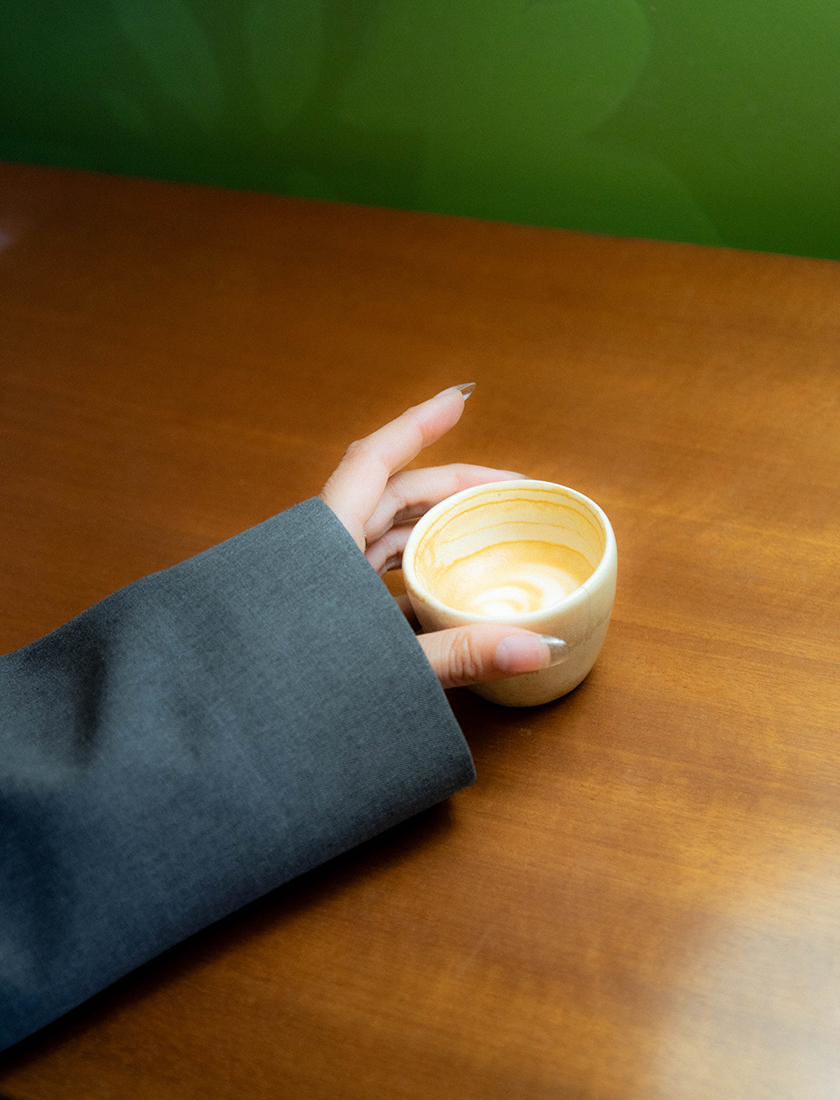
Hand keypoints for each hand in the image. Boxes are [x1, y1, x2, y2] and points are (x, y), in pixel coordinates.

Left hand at [319, 385, 566, 688]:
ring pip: (387, 534)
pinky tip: (451, 585)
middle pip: (395, 496)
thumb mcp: (387, 664)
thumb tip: (537, 646)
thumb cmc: (290, 688)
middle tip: (509, 494)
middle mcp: (325, 549)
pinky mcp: (327, 609)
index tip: (458, 400)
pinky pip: (377, 574)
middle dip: (453, 486)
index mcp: (327, 540)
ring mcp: (324, 579)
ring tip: (488, 531)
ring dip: (437, 526)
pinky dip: (417, 570)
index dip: (417, 424)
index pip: (376, 460)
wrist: (234, 730)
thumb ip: (462, 653)